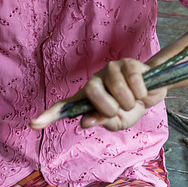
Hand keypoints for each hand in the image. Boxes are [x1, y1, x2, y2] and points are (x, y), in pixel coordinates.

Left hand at [30, 58, 166, 130]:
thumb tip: (85, 122)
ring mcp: (109, 69)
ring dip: (131, 102)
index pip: (64, 107)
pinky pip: (134, 83)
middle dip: (111, 107)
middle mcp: (94, 81)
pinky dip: (142, 94)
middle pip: (93, 93)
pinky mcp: (128, 63)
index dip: (48, 116)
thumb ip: (102, 121)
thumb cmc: (131, 108)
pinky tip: (143, 92)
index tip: (33, 124)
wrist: (154, 93)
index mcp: (87, 99)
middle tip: (120, 109)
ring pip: (118, 90)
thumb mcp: (118, 121)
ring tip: (133, 101)